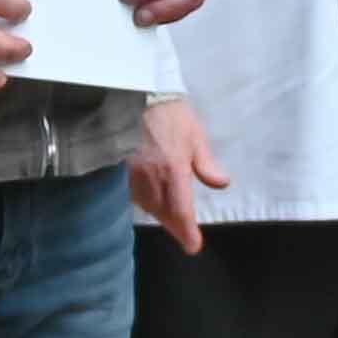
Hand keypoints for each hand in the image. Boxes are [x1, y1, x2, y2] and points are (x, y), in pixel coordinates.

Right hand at [128, 95, 229, 252]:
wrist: (131, 91)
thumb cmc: (168, 111)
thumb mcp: (194, 133)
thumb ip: (206, 162)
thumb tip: (222, 184)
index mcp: (173, 170)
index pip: (180, 211)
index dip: (186, 232)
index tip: (193, 246)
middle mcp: (150, 178)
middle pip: (162, 212)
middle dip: (174, 224)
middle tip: (183, 233)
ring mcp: (130, 174)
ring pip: (145, 204)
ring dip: (158, 213)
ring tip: (168, 216)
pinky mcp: (115, 168)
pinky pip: (130, 192)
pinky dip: (142, 199)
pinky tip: (147, 198)